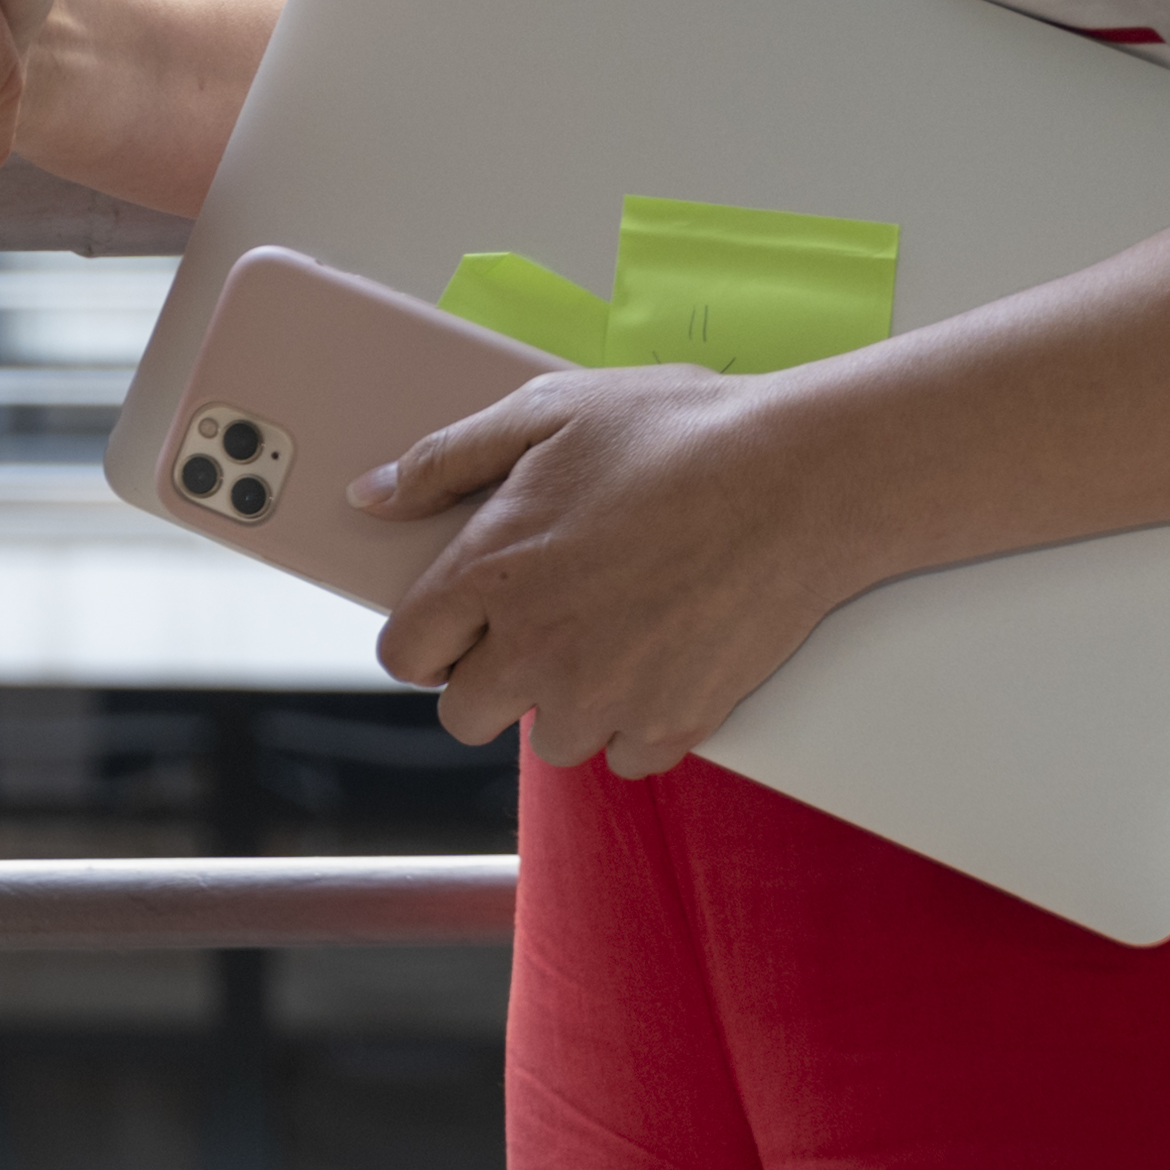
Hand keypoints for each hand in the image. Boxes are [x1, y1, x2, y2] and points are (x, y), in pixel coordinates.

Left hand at [359, 363, 884, 776]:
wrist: (797, 479)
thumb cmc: (674, 433)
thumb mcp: (543, 412)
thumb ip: (443, 460)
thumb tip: (372, 497)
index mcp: (492, 571)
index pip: (406, 654)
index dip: (424, 636)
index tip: (452, 622)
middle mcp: (538, 647)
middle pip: (466, 715)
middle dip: (485, 678)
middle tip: (531, 626)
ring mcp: (609, 695)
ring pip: (550, 740)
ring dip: (564, 701)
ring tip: (604, 635)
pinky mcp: (677, 723)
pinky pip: (628, 757)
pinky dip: (636, 722)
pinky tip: (656, 660)